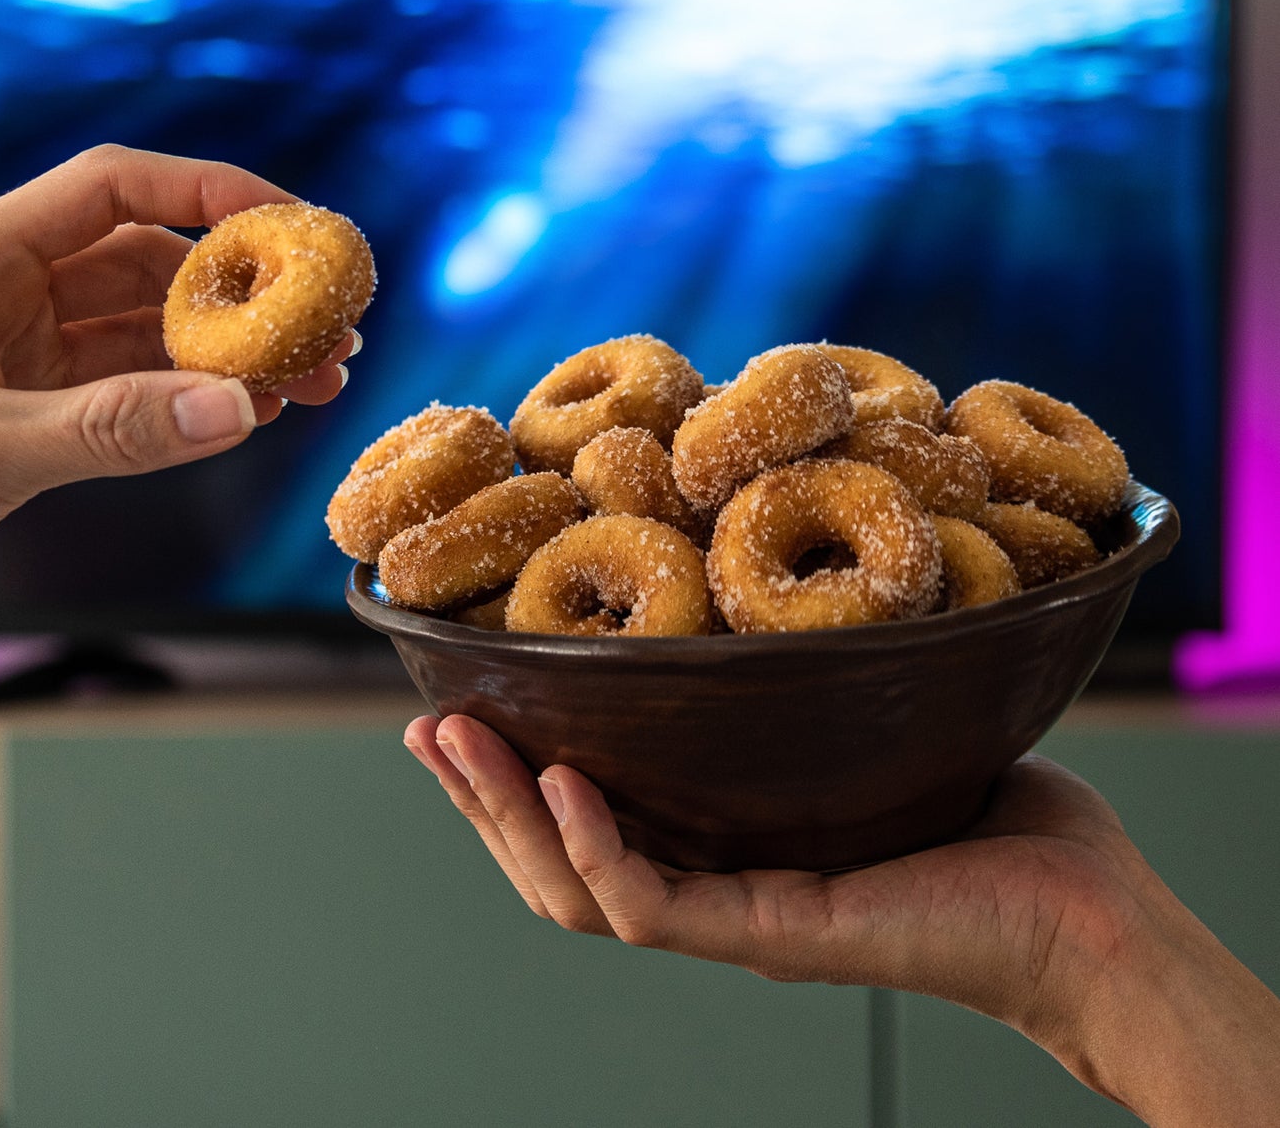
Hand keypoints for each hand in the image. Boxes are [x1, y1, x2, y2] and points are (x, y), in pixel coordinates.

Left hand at [0, 144, 356, 656]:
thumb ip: (112, 428)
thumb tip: (239, 408)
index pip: (111, 189)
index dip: (209, 192)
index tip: (293, 223)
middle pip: (146, 262)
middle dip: (240, 292)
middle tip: (324, 327)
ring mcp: (15, 354)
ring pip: (146, 328)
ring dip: (228, 350)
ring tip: (311, 380)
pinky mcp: (26, 412)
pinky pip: (130, 387)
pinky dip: (190, 397)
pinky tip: (249, 413)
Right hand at [406, 713, 1279, 1125]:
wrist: (1085, 910)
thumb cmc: (989, 811)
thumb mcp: (859, 724)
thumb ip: (788, 680)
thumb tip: (741, 574)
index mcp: (721, 848)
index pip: (586, 820)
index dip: (513, 773)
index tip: (460, 703)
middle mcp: (715, 890)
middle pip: (558, 862)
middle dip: (481, 798)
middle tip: (423, 723)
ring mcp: (740, 921)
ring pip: (581, 894)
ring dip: (505, 820)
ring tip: (455, 742)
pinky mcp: (779, 936)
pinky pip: (655, 905)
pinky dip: (594, 847)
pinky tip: (563, 780)